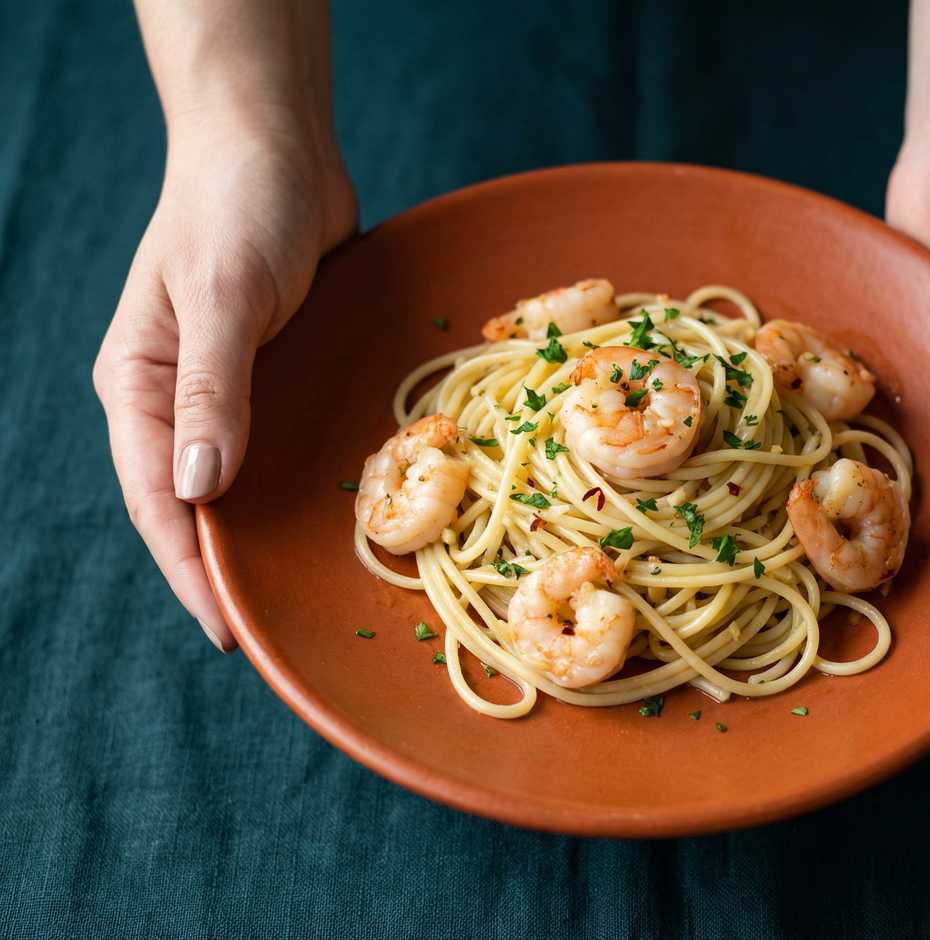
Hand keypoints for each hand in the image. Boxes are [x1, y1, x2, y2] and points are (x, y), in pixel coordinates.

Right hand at [93, 111, 356, 650]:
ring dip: (262, 534)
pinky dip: (295, 486)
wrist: (276, 148)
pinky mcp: (272, 374)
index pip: (156, 500)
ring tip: (301, 596)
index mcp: (138, 385)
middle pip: (193, 504)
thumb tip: (199, 486)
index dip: (190, 570)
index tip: (229, 631)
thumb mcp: (221, 296)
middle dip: (224, 568)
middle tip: (272, 634)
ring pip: (238, 482)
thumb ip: (211, 389)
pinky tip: (330, 519)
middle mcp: (175, 398)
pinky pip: (279, 445)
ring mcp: (226, 389)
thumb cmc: (239, 208)